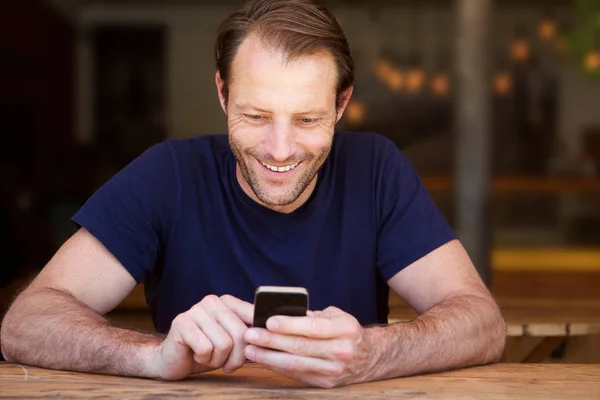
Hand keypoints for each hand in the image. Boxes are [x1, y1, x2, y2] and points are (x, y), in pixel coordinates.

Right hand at [149, 294, 252, 379]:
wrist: (173, 360)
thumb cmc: (206, 351)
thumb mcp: (232, 341)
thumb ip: (248, 333)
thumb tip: (269, 333)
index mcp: (227, 301)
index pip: (253, 317)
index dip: (255, 339)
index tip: (252, 351)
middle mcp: (212, 301)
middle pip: (241, 334)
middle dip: (237, 357)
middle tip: (228, 364)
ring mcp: (196, 310)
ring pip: (224, 344)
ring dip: (218, 360)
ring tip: (208, 357)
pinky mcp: (181, 323)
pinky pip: (206, 348)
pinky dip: (204, 359)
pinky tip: (195, 355)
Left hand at [243, 306, 372, 387]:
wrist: (369, 358)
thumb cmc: (347, 331)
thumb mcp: (337, 316)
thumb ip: (312, 315)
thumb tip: (282, 313)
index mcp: (345, 329)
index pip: (313, 327)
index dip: (289, 324)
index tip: (269, 321)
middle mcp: (341, 351)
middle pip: (300, 346)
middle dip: (272, 341)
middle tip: (251, 334)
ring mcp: (334, 370)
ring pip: (296, 364)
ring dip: (269, 357)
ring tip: (251, 349)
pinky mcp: (325, 384)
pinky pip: (297, 374)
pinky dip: (278, 367)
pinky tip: (264, 359)